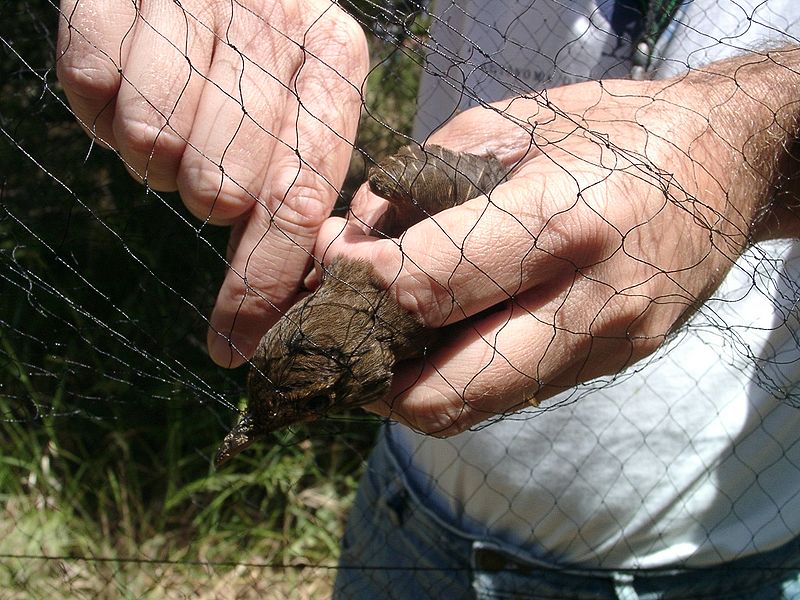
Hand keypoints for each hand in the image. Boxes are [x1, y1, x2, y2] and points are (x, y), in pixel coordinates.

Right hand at [56, 0, 367, 366]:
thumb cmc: (249, 54)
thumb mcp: (294, 110)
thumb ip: (294, 189)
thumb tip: (274, 305)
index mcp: (333, 59)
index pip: (299, 199)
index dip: (261, 283)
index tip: (233, 348)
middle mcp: (273, 25)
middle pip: (224, 184)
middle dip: (208, 201)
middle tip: (207, 174)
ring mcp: (192, 0)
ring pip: (153, 142)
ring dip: (156, 153)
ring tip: (174, 114)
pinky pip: (91, 86)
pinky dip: (104, 102)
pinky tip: (134, 74)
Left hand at [316, 48, 799, 435]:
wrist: (730, 164)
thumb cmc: (615, 129)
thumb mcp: (512, 121)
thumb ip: (422, 179)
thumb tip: (356, 242)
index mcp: (563, 223)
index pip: (428, 290)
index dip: (359, 290)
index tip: (335, 271)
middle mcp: (589, 305)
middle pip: (446, 392)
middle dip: (371, 376)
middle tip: (342, 337)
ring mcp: (605, 349)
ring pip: (473, 409)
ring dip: (407, 388)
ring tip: (382, 339)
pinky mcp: (612, 367)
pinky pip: (508, 393)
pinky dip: (456, 378)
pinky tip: (440, 337)